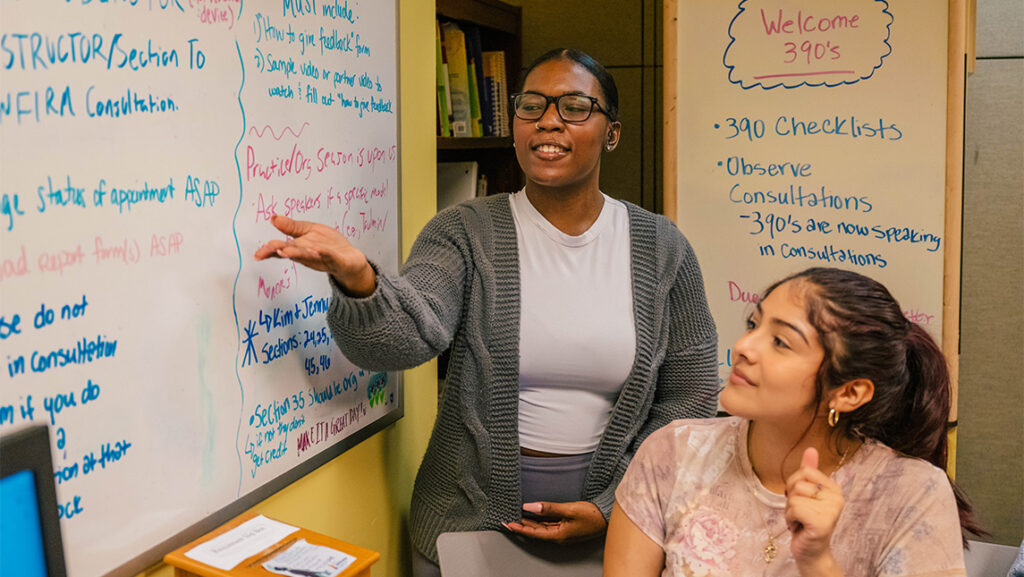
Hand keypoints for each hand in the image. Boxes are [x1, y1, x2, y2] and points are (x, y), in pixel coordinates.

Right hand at [254, 215, 374, 296]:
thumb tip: (272, 218)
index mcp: (299, 247)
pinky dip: (324, 254)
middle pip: (293, 252)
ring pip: (309, 256)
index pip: (281, 249)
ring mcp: (322, 258)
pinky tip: (318, 250)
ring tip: (287, 251)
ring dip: (298, 253)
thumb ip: (291, 226)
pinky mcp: (337, 260)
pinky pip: (330, 257)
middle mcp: (308, 254)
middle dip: (282, 250)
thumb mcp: (309, 230)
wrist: (350, 258)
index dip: (269, 251)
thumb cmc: (328, 245)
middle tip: (271, 248)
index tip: (257, 254)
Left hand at [502, 501, 606, 543]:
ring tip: (518, 517)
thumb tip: (529, 507)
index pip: (533, 533)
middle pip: (536, 532)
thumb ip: (548, 508)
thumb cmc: (592, 515)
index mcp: (558, 536)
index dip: (519, 528)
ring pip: (542, 529)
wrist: (608, 517)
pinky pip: (549, 525)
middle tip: (508, 520)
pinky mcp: (567, 528)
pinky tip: (534, 516)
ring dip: (530, 523)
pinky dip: (540, 521)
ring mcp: (563, 533)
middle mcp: (559, 537)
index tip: (508, 524)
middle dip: (522, 526)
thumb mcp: (569, 509)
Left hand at [785, 448, 843, 574]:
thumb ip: (809, 471)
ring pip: (794, 496)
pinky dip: (790, 519)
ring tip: (800, 521)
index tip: (802, 500)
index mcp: (835, 488)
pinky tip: (799, 528)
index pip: (805, 470)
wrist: (810, 550)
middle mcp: (837, 497)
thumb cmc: (806, 521)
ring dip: (790, 511)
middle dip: (791, 498)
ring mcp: (831, 510)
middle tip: (800, 513)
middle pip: (798, 482)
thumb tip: (810, 448)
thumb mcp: (806, 494)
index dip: (794, 484)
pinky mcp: (822, 522)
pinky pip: (794, 508)